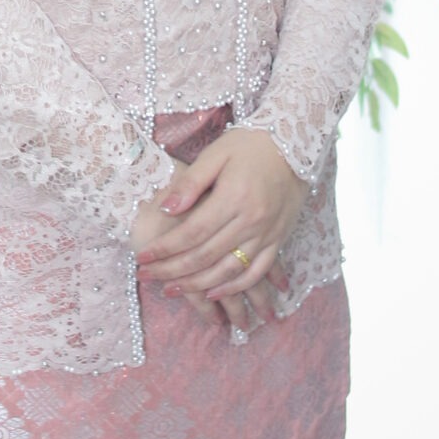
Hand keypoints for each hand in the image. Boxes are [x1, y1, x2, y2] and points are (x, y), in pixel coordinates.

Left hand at [132, 127, 305, 302]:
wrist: (296, 144)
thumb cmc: (250, 145)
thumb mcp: (216, 153)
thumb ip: (191, 182)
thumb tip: (166, 208)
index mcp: (233, 197)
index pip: (192, 233)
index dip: (166, 249)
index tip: (142, 257)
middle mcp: (251, 221)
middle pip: (206, 256)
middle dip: (173, 270)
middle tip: (147, 276)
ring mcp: (266, 234)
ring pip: (228, 271)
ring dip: (198, 285)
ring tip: (172, 290)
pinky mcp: (278, 241)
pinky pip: (256, 273)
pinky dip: (234, 287)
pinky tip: (213, 294)